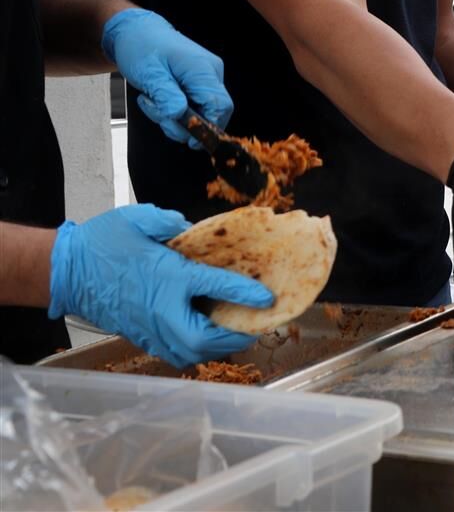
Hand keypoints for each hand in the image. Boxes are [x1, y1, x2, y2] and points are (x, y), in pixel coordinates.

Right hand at [49, 205, 271, 368]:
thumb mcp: (137, 219)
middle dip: (233, 336)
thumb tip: (187, 226)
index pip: (216, 287)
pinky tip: (208, 337)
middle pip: (204, 338)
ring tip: (237, 334)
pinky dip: (195, 351)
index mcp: (167, 278)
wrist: (65, 270)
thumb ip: (167, 220)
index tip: (267, 297)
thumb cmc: (101, 244)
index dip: (245, 293)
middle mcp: (160, 310)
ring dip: (216, 347)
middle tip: (255, 326)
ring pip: (188, 353)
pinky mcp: (139, 336)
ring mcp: (148, 327)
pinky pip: (173, 353)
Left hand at [102, 8, 231, 148]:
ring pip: (201, 111)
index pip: (220, 106)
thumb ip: (167, 95)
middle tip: (158, 116)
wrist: (136, 32)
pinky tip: (158, 98)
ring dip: (174, 117)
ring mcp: (207, 77)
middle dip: (185, 124)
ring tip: (151, 102)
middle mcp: (211, 73)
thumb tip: (180, 116)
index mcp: (202, 69)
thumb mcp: (149, 73)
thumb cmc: (141, 47)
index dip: (209, 127)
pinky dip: (175, 110)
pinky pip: (193, 105)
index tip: (192, 141)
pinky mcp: (199, 82)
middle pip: (212, 112)